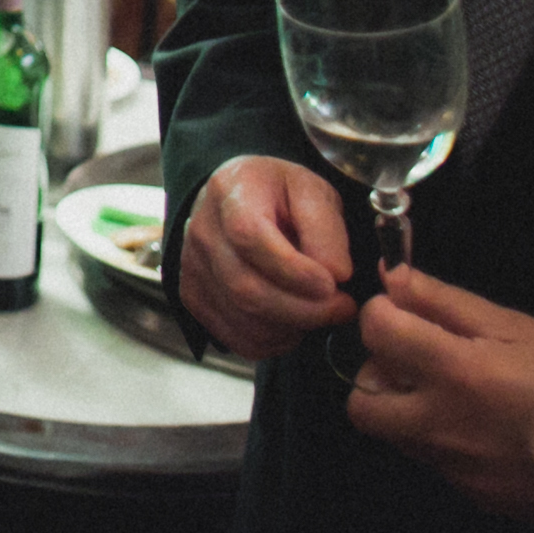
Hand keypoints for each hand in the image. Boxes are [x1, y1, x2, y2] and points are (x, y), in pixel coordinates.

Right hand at [177, 155, 355, 358]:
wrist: (243, 200)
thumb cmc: (282, 195)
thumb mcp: (314, 192)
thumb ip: (327, 229)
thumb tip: (335, 275)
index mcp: (230, 191)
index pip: (249, 237)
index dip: (292, 270)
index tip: (331, 284)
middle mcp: (202, 230)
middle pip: (244, 286)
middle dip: (303, 309)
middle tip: (342, 308)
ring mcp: (192, 266)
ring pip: (241, 318)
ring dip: (292, 327)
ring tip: (320, 312)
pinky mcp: (194, 296)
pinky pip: (235, 336)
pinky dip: (272, 341)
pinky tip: (294, 323)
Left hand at [344, 263, 533, 523]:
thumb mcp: (517, 326)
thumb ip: (445, 303)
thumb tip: (392, 279)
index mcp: (457, 374)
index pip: (374, 333)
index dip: (383, 314)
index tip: (405, 314)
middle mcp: (445, 428)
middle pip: (361, 402)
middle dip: (378, 374)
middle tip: (418, 360)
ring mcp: (457, 470)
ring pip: (396, 437)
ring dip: (407, 410)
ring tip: (458, 394)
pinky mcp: (476, 497)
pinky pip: (435, 465)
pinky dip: (444, 442)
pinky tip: (488, 430)